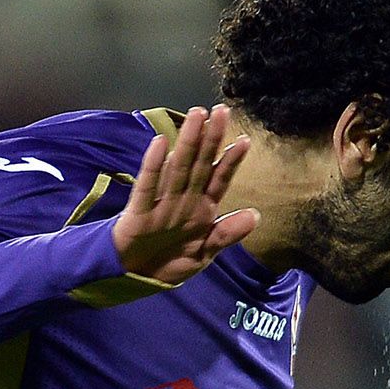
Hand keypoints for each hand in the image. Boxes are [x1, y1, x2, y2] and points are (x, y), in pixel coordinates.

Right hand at [115, 104, 256, 284]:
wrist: (133, 277)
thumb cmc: (169, 261)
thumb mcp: (203, 254)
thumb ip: (226, 234)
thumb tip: (256, 215)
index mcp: (201, 209)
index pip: (219, 180)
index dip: (231, 161)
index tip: (245, 140)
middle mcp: (184, 200)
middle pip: (199, 165)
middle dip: (211, 138)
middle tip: (221, 111)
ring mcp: (161, 202)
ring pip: (177, 168)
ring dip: (187, 142)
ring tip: (197, 116)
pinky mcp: (138, 211)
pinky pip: (146, 186)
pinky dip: (152, 165)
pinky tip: (160, 143)